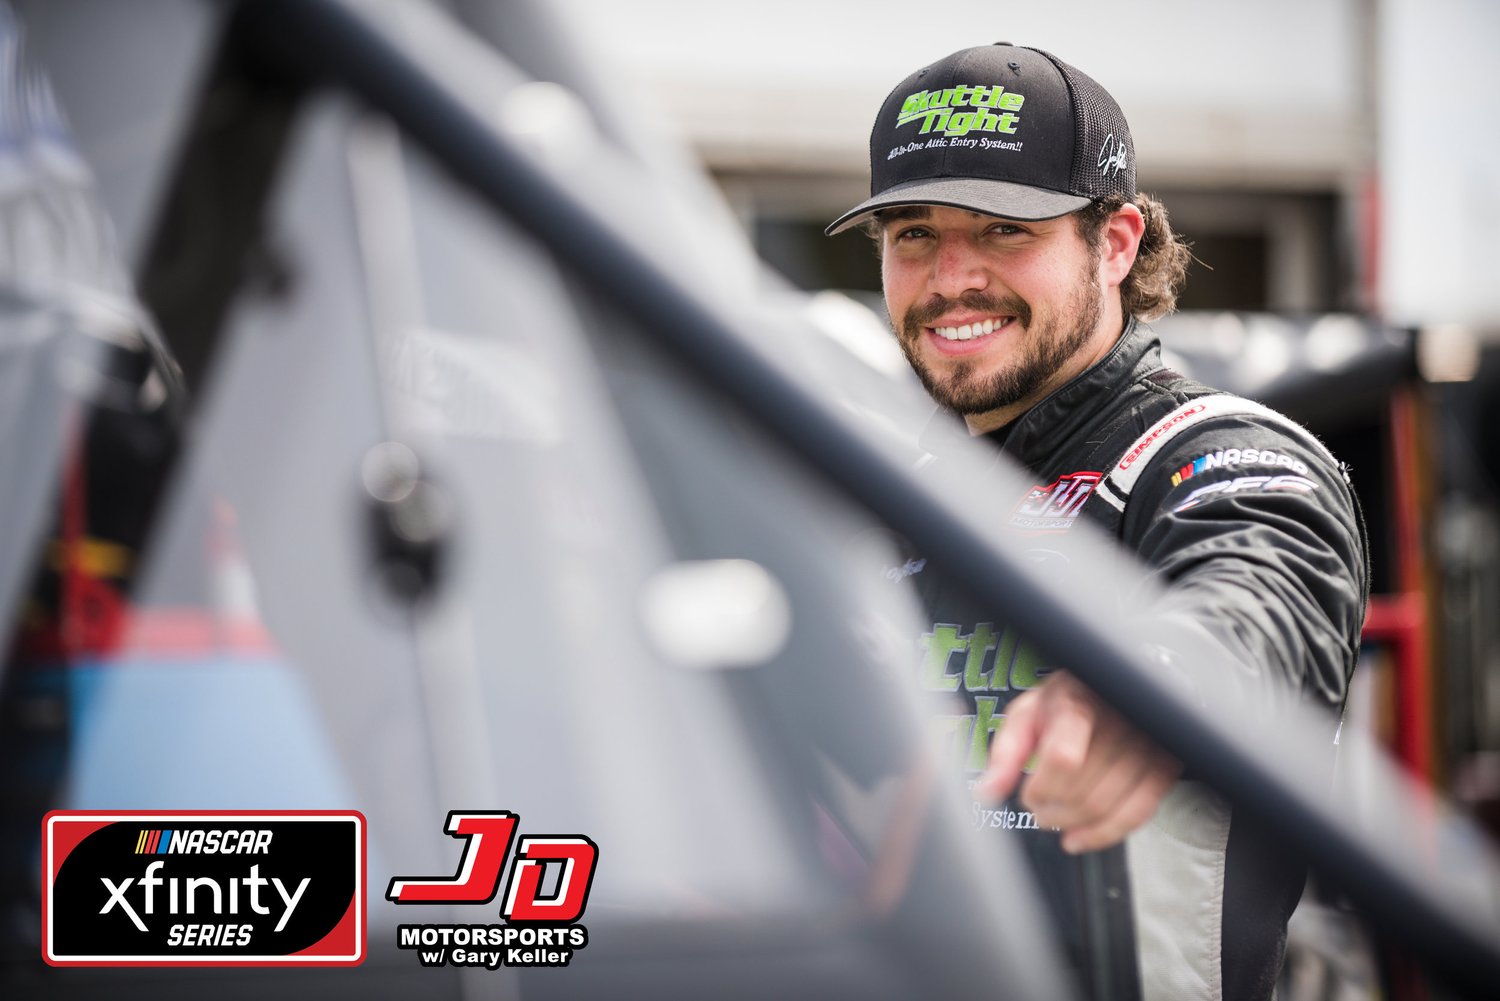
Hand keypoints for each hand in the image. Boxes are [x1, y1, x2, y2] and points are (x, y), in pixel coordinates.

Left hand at [976, 671, 1180, 853]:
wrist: (1114, 688)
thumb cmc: (1067, 701)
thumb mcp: (1028, 713)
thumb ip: (1007, 751)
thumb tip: (987, 792)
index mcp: (1079, 702)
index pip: (1063, 758)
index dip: (1041, 788)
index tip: (1028, 795)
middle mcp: (1118, 721)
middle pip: (1083, 789)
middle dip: (1052, 811)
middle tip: (1038, 810)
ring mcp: (1146, 745)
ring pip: (1107, 806)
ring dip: (1073, 824)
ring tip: (1054, 819)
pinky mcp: (1163, 766)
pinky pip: (1138, 813)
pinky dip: (1104, 835)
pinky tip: (1079, 839)